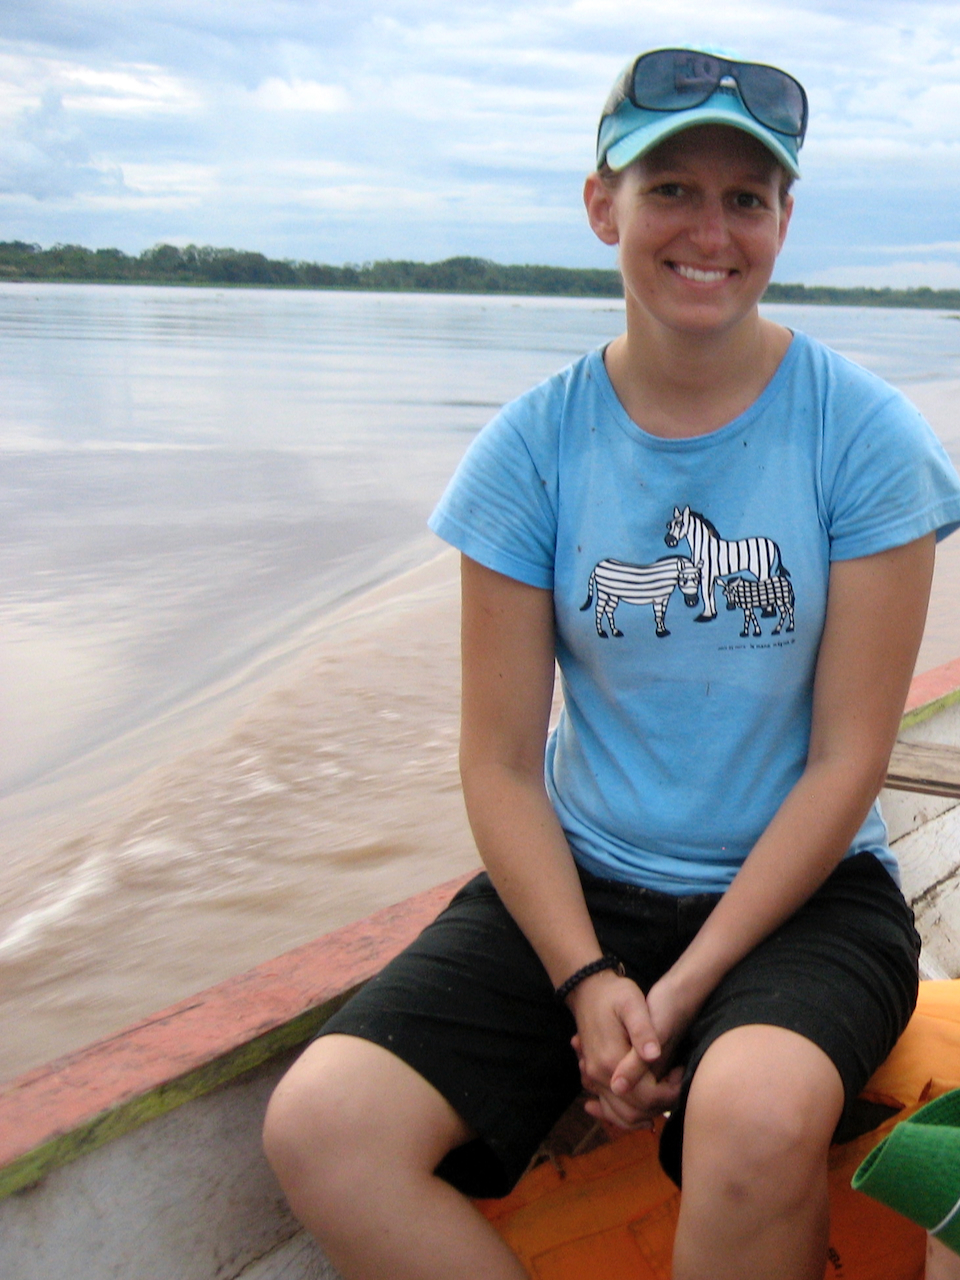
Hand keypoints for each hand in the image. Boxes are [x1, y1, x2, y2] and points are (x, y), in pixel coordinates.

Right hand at [599, 969, 702, 1102]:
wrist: (587, 988)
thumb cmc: (614, 993)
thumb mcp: (632, 1004)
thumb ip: (643, 1032)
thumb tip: (655, 1056)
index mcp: (612, 1060)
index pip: (647, 1097)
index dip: (669, 1092)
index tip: (680, 1072)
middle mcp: (599, 1075)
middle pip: (635, 1111)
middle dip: (660, 1104)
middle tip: (675, 1079)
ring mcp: (593, 1077)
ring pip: (621, 1114)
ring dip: (645, 1112)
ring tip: (664, 1089)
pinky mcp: (593, 1075)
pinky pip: (608, 1107)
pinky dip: (625, 1114)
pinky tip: (643, 1109)